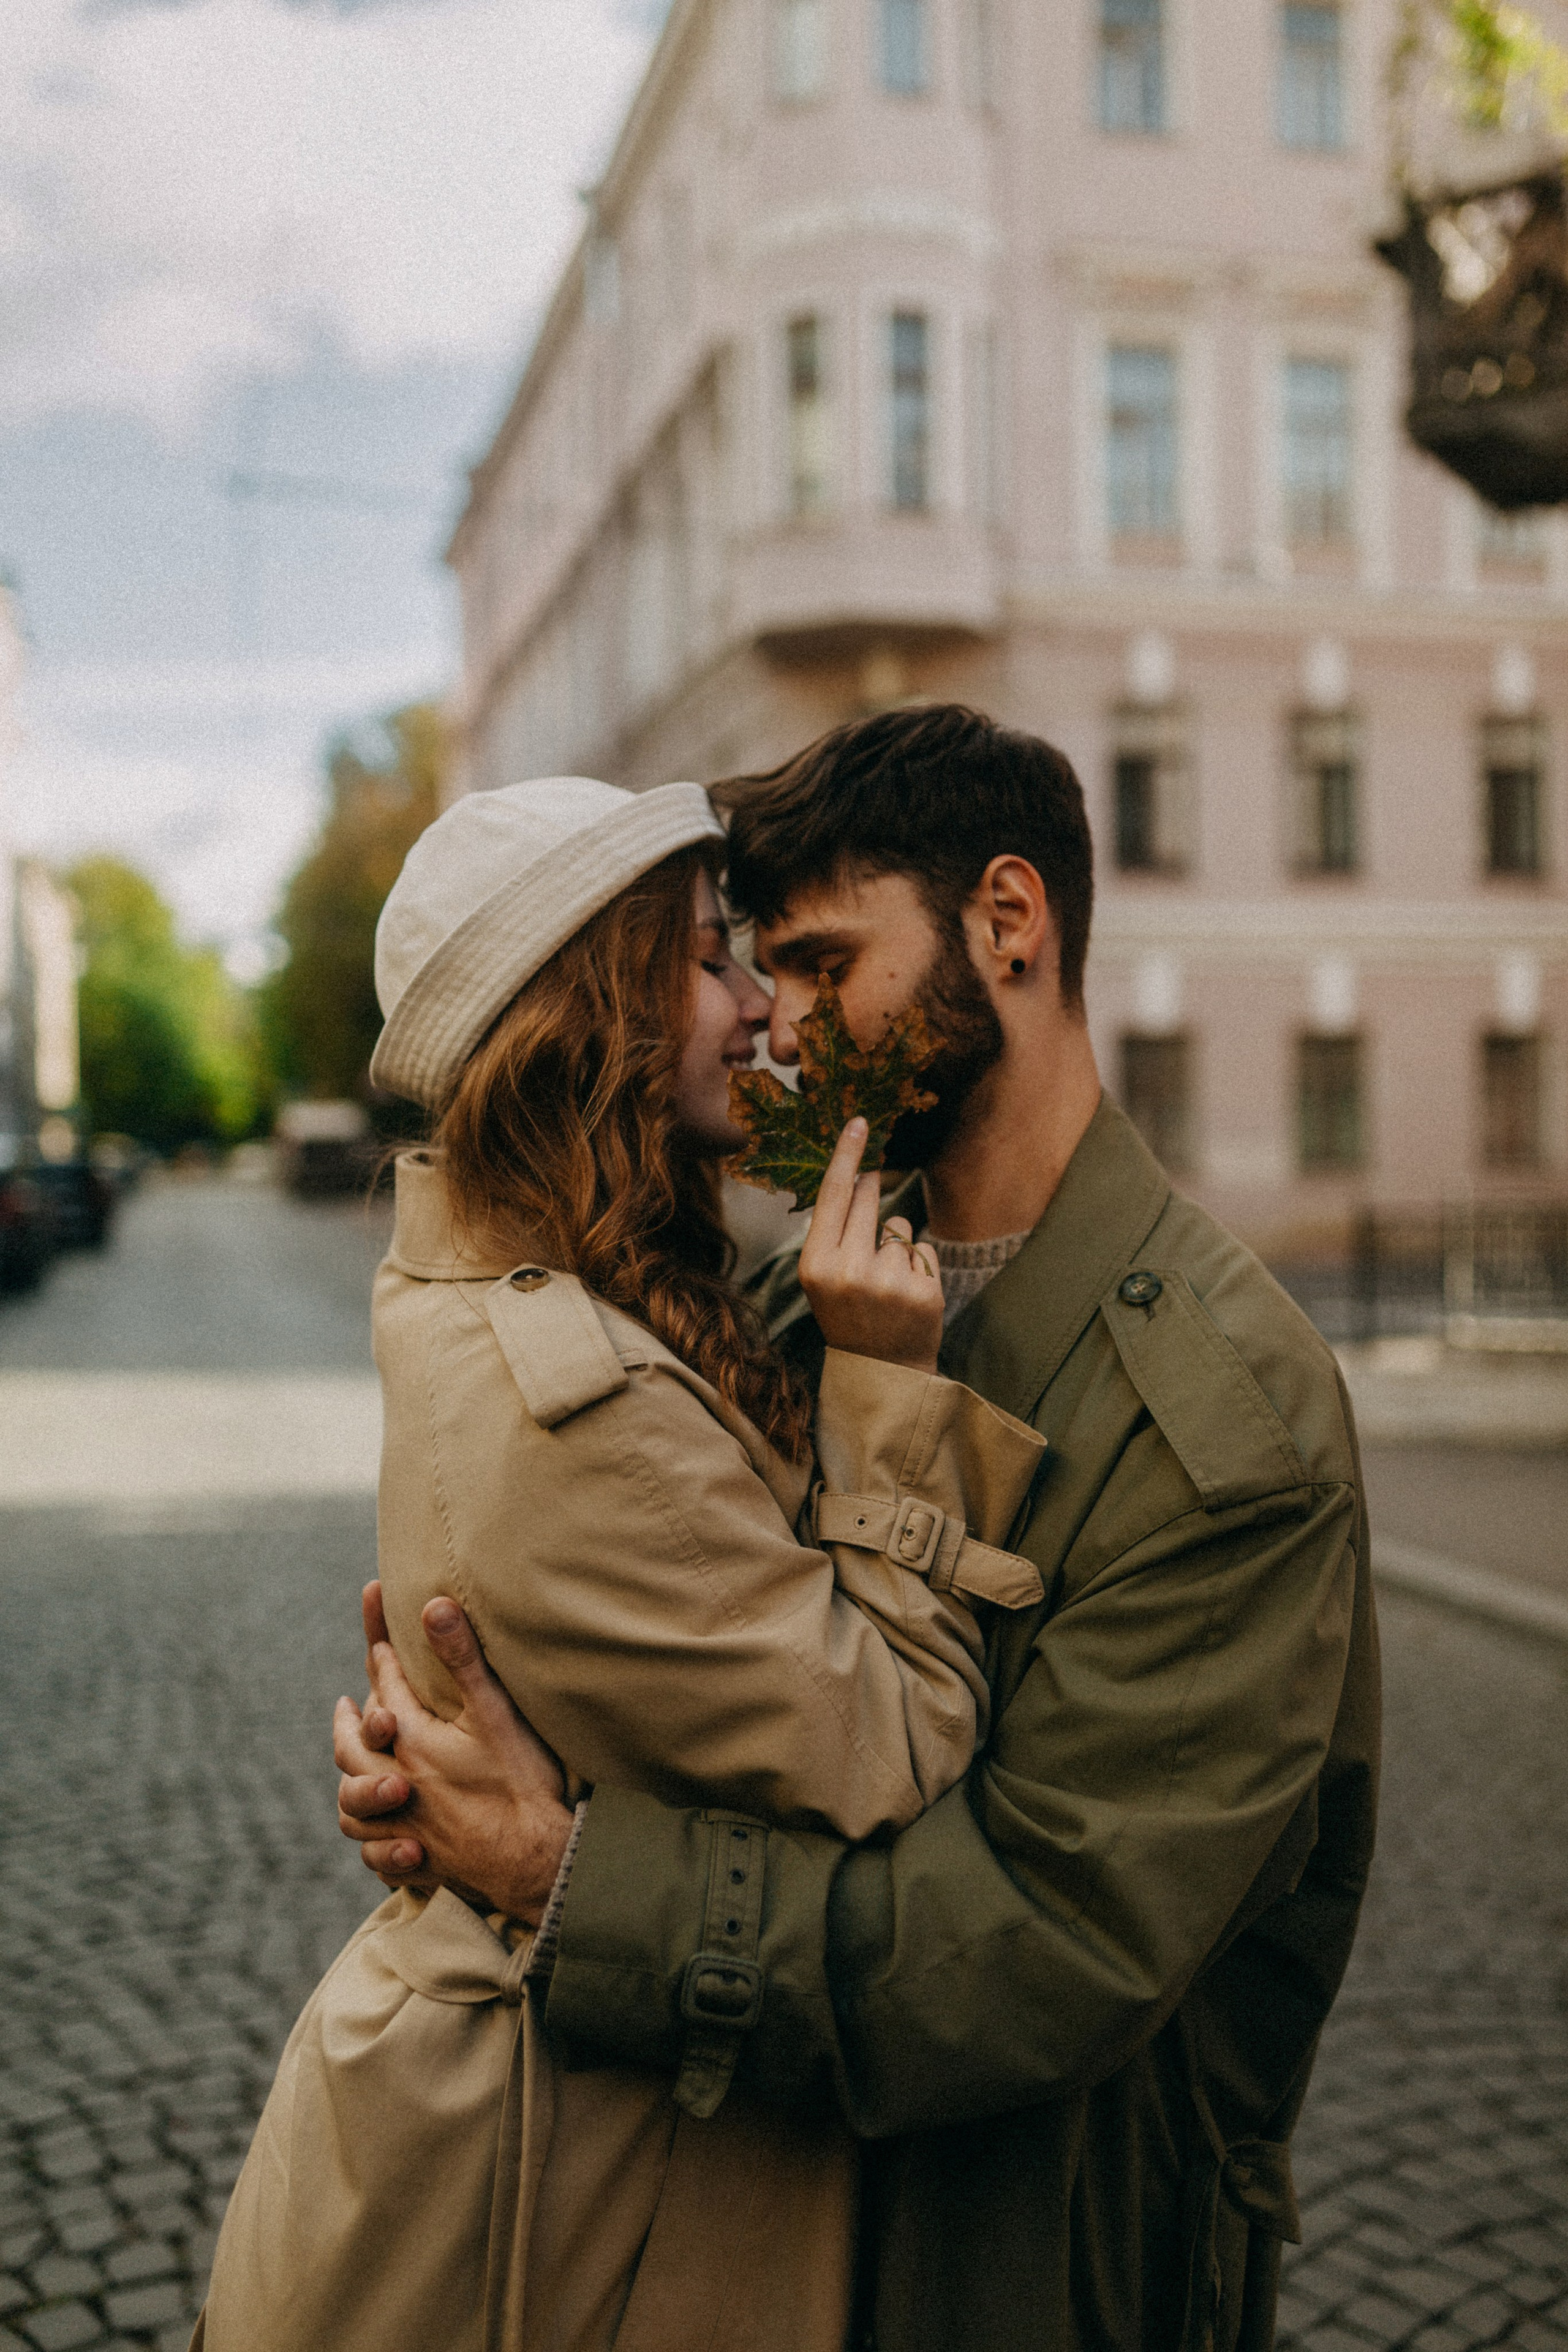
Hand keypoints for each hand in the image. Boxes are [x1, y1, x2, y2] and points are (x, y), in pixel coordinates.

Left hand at [334, 1581, 575, 1923]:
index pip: (386, 1690)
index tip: (379, 1642)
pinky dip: (374, 1842)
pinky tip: (384, 1836)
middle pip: (352, 1749)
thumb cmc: (518, 1784)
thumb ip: (461, 1659)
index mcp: (411, 1743)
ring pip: (352, 1808)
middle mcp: (396, 1785)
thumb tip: (432, 1604)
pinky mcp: (418, 1862)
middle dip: (347, 1723)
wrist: (536, 1863)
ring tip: (353, 1771)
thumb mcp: (494, 1713)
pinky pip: (376, 1854)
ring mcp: (404, 1828)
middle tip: (344, 1707)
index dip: (381, 1657)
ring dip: (350, 1785)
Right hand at [798, 1119, 943, 1373]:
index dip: (846, 1155)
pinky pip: (923, 1249)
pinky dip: (918, 1265)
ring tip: (886, 1282)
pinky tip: (907, 1294)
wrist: (880, 1371)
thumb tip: (858, 1176)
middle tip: (867, 1224)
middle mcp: (850, 1271)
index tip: (859, 1122)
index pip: (833, 1196)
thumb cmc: (848, 1314)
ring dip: (895, 1243)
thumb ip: (835, 1231)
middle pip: (867, 1199)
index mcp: (817, 1265)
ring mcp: (889, 1282)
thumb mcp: (824, 1277)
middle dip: (870, 1194)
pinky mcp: (923, 1291)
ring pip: (898, 1225)